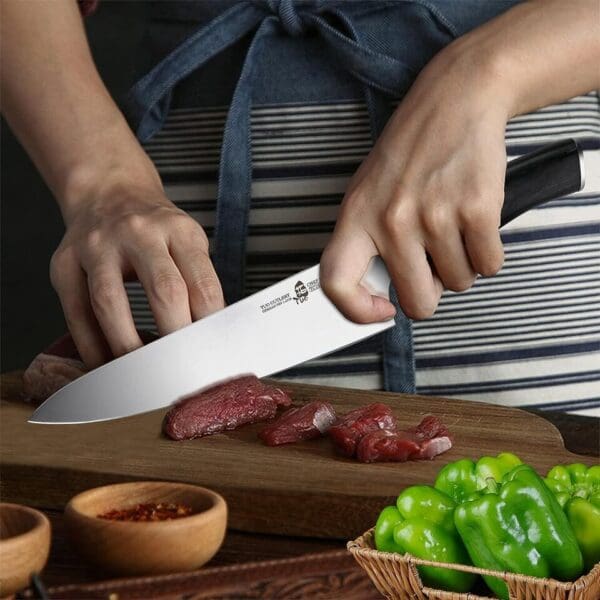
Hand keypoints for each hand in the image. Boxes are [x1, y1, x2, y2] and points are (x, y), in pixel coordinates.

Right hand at [50, 177, 223, 368]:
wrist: (108, 191)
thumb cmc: (155, 228)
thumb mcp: (186, 241)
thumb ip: (198, 281)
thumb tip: (211, 336)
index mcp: (179, 231)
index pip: (203, 284)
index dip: (209, 325)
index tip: (212, 354)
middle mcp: (139, 233)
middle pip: (164, 291)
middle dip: (175, 337)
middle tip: (181, 369)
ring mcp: (97, 245)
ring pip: (110, 302)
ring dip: (127, 344)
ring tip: (140, 372)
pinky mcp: (65, 261)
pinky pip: (75, 311)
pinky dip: (90, 344)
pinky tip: (104, 363)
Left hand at [321, 42, 510, 321]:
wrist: (456, 99)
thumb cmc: (412, 148)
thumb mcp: (369, 190)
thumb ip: (367, 240)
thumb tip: (382, 293)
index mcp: (357, 216)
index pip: (336, 280)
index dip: (356, 310)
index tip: (381, 311)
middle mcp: (392, 220)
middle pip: (417, 300)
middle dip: (431, 293)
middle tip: (434, 268)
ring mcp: (436, 216)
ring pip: (458, 283)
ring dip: (461, 266)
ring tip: (453, 229)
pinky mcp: (477, 210)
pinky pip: (489, 265)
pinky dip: (487, 253)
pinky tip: (475, 224)